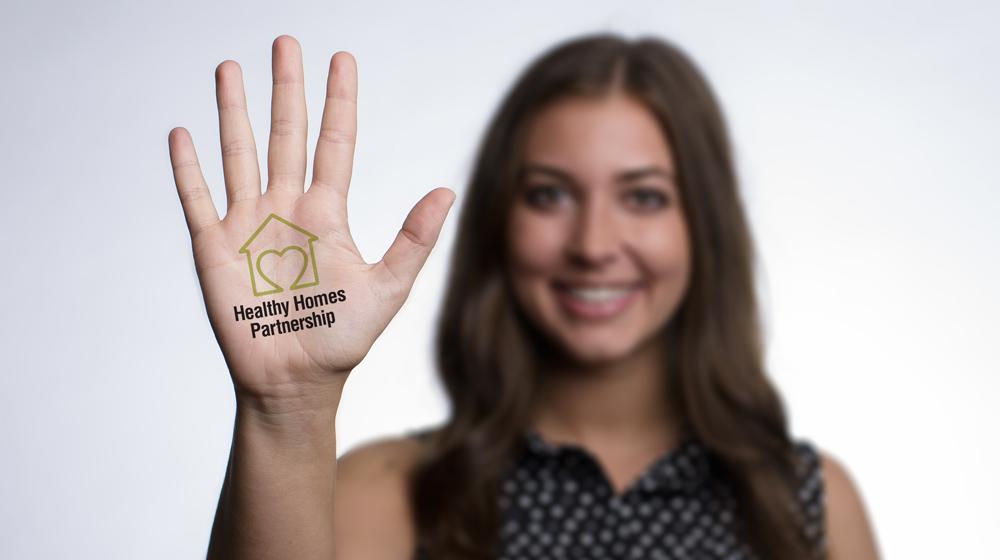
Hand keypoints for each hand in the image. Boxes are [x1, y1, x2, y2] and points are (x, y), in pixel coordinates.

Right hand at [167, 36, 454, 410]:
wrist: (296, 382)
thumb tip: (447, 193)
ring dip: (233, 112)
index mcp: (327, 213)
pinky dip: (189, 169)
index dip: (338, 101)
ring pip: (239, 154)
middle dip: (285, 89)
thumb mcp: (387, 287)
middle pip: (285, 135)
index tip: (341, 59)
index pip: (334, 142)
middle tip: (285, 41)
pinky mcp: (214, 250)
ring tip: (230, 67)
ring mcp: (248, 225)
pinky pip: (198, 201)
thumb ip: (414, 240)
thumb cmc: (342, 339)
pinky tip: (183, 134)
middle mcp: (286, 208)